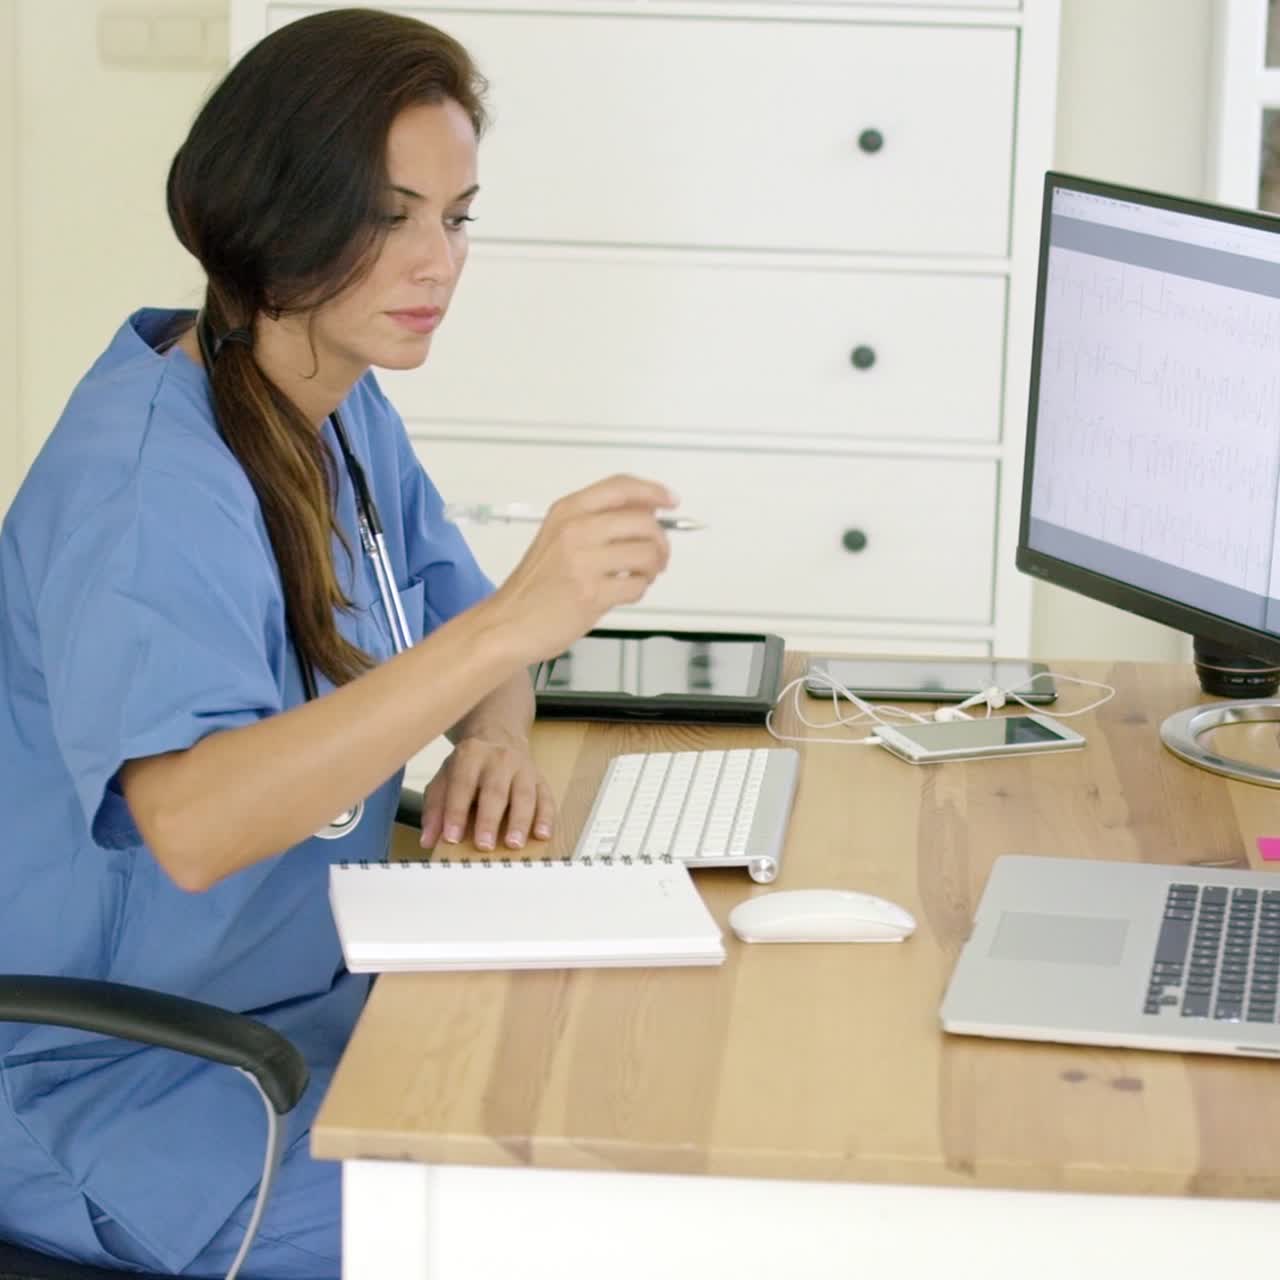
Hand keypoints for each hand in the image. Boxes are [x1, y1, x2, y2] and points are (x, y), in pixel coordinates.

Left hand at [418, 729, 555, 851]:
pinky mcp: (540, 779)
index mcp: (470, 755)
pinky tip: (542, 835)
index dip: (455, 812)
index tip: (452, 838)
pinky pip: (546, 798)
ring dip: (520, 821)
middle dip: (489, 819)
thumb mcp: (445, 777)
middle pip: (495, 790)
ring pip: (524, 795)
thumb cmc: (468, 765)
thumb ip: (435, 808)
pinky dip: (546, 818)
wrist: (499, 734)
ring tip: (514, 843)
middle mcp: (499, 759)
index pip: (462, 785)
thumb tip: (427, 840)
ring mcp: (523, 768)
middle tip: (484, 845)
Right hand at [485, 475, 674, 662]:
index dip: (653, 492)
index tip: (670, 501)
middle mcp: (575, 531)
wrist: (507, 623)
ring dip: (653, 567)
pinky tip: (623, 593)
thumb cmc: (536, 585)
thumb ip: (596, 521)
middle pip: (643, 521)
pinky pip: (638, 586)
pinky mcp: (591, 594)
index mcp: (567, 511)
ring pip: (646, 553)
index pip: (621, 487)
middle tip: (657, 555)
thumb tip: (647, 513)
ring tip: (641, 575)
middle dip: (660, 540)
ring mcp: (583, 562)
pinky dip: (639, 590)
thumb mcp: (558, 537)